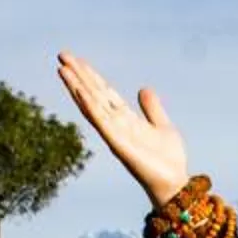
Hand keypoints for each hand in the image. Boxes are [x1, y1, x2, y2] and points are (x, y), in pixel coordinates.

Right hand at [55, 52, 191, 210]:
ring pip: (91, 105)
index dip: (91, 75)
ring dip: (77, 86)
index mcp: (126, 119)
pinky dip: (90, 107)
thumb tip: (143, 89)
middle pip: (93, 94)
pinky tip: (80, 91)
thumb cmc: (168, 160)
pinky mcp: (118, 145)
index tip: (77, 60)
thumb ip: (152, 109)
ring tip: (63, 68)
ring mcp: (115, 134)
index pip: (104, 92)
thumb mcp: (163, 126)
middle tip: (62, 54)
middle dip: (78, 75)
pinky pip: (101, 123)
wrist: (174, 183)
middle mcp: (116, 124)